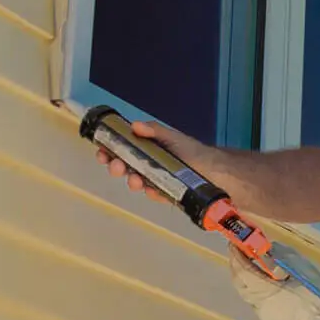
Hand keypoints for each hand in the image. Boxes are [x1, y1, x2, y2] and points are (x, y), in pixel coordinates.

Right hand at [95, 120, 215, 204]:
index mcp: (147, 150)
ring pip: (137, 182)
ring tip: (135, 179)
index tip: (101, 152)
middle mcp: (148, 166)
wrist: (218, 171)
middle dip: (116, 167)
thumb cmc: (195, 152)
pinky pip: (154, 194)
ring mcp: (156, 181)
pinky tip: (153, 190)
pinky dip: (152, 192)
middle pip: (125, 167)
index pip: (122, 150)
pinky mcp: (166, 194)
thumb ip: (155, 131)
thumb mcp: (174, 138)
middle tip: (116, 166)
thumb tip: (134, 125)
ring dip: (132, 181)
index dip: (109, 151)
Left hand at [224, 243, 319, 319]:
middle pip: (238, 281)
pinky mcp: (266, 317)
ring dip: (242, 276)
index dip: (237, 254)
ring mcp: (260, 311)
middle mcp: (256, 301)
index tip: (235, 241)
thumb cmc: (314, 295)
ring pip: (244, 291)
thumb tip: (267, 249)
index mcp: (265, 288)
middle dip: (236, 264)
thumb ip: (282, 256)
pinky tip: (260, 281)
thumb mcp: (302, 269)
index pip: (242, 268)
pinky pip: (252, 298)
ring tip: (248, 264)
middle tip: (239, 251)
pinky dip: (250, 286)